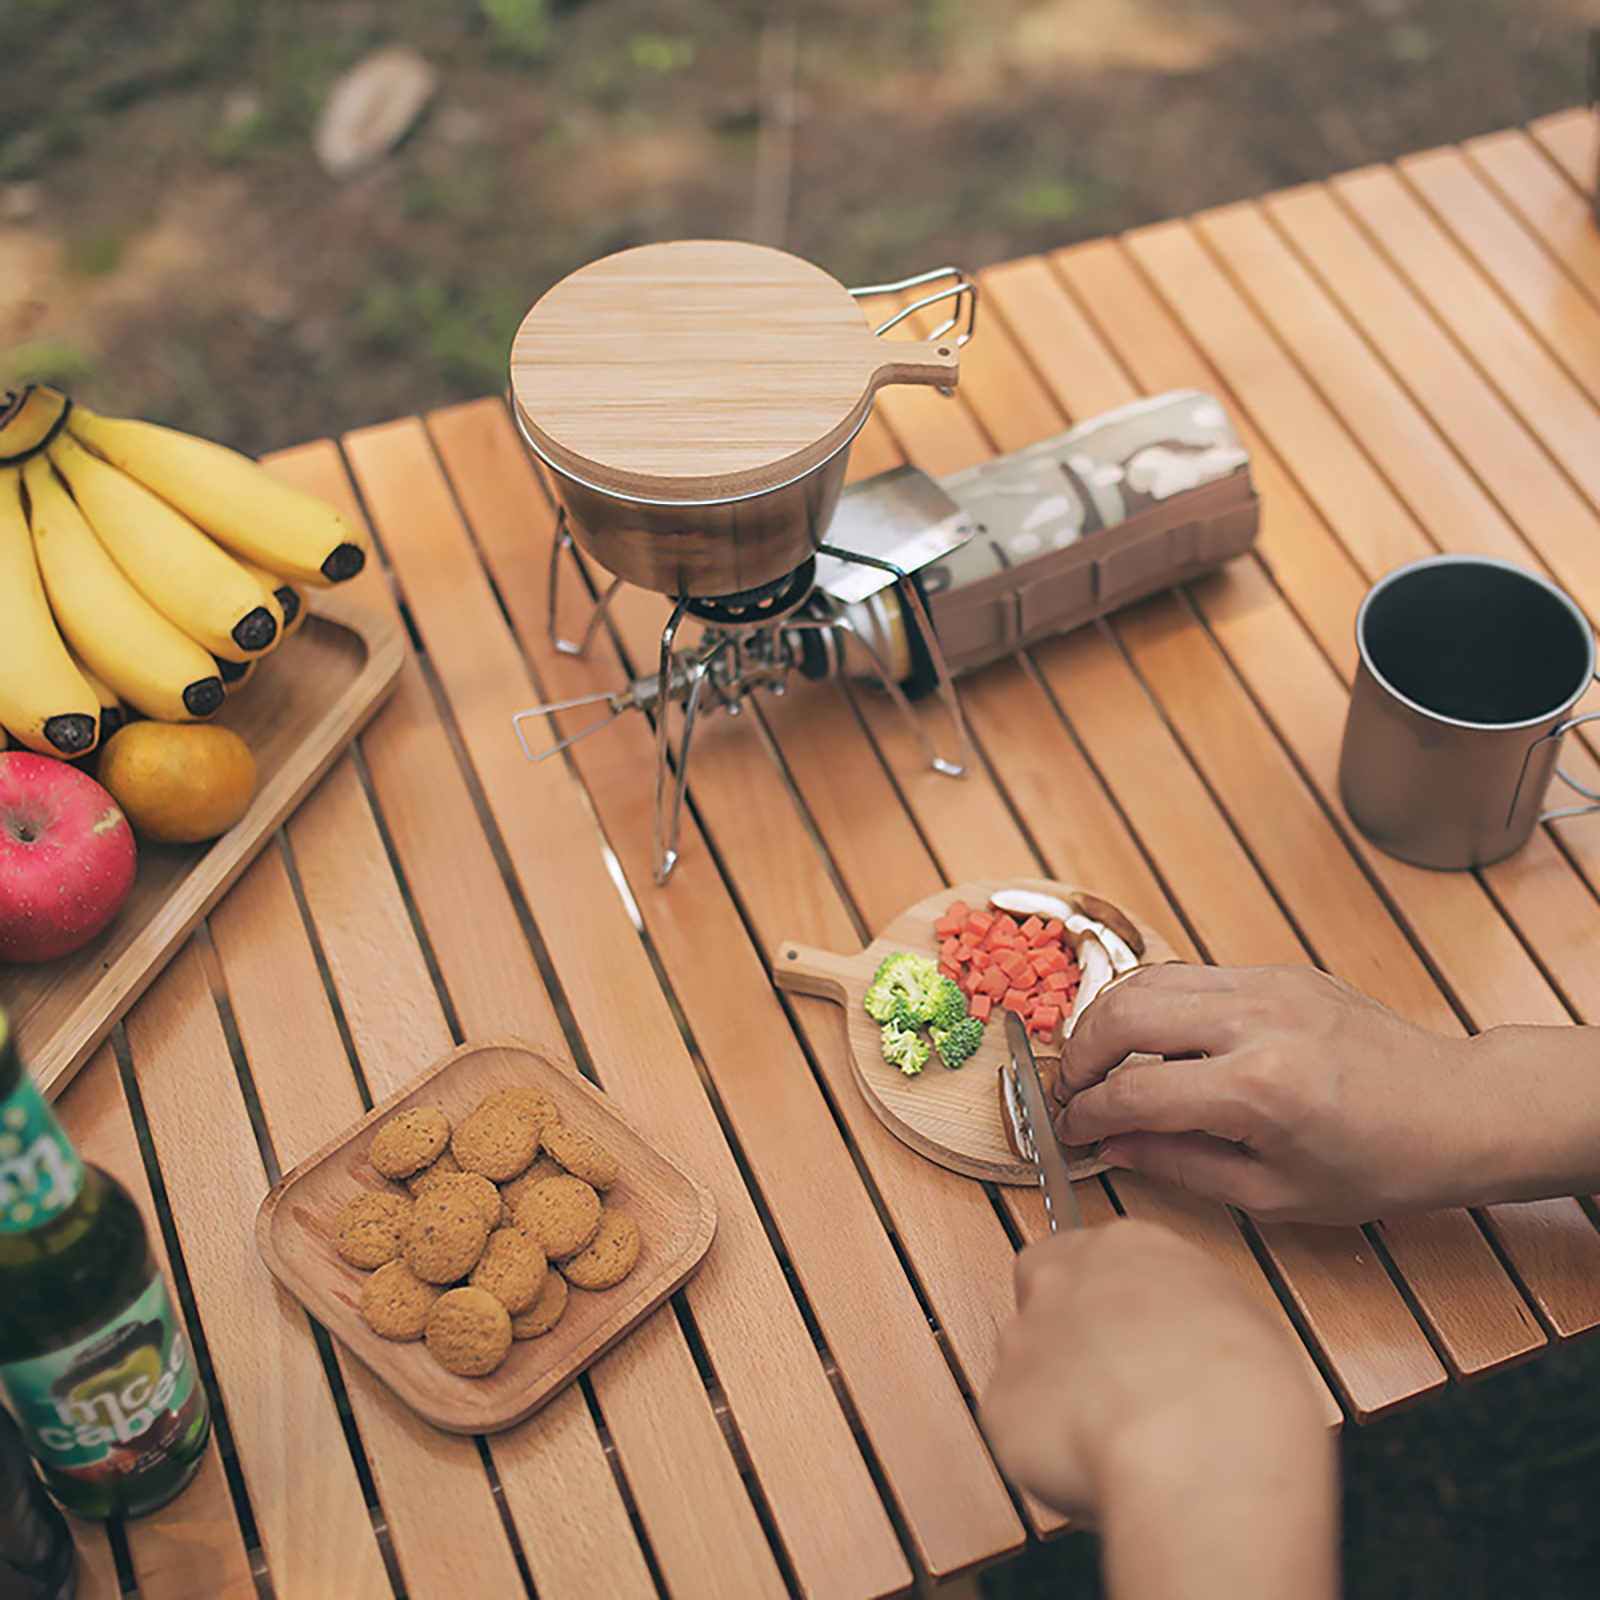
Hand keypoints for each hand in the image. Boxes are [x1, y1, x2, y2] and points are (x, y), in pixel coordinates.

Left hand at [981, 1220, 1336, 1599]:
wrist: (1203, 1451)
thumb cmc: (1244, 1390)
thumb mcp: (1242, 1319)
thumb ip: (1186, 1313)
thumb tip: (1182, 1347)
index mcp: (1128, 1245)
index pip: (1091, 1252)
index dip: (1107, 1300)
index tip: (1129, 1334)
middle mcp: (1063, 1279)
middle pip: (1042, 1293)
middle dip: (1066, 1335)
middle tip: (1112, 1386)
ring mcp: (1024, 1338)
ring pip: (1027, 1365)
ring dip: (1058, 1398)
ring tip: (1114, 1442)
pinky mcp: (1001, 1404)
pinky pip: (1018, 1430)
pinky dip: (1046, 1453)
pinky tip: (1093, 1470)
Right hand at [1051, 963, 1599, 1222]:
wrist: (1459, 1110)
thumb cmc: (1379, 1165)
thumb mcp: (1274, 1194)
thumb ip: (1181, 1165)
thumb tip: (1113, 1147)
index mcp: (1258, 1088)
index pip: (1134, 1091)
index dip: (1087, 1113)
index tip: (1070, 1129)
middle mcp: (1257, 1021)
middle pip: (1123, 1011)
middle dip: (1081, 1052)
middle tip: (1075, 1090)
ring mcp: (1268, 984)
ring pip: (1149, 977)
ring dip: (1110, 1018)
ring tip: (1105, 1062)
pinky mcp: (1279, 971)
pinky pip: (1191, 976)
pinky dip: (1157, 1004)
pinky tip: (1159, 1044)